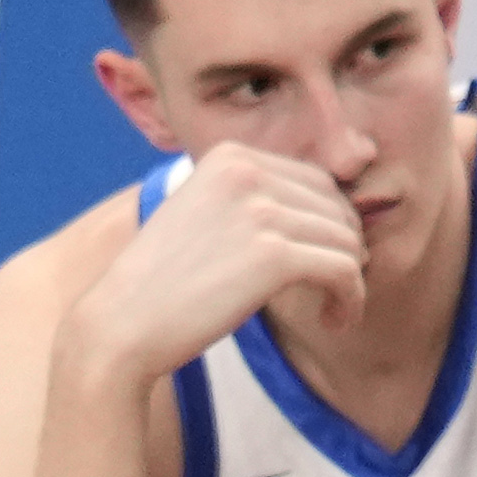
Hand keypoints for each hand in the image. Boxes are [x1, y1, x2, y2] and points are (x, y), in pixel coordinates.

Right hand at [64, 142, 368, 382]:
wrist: (124, 322)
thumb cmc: (167, 282)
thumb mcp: (208, 217)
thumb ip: (257, 202)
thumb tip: (336, 211)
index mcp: (231, 155)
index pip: (316, 180)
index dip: (331, 225)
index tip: (323, 263)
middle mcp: (246, 171)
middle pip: (338, 208)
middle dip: (345, 251)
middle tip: (333, 291)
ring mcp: (260, 210)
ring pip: (347, 241)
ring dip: (351, 281)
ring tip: (333, 310)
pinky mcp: (273, 255)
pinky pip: (345, 271)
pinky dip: (351, 300)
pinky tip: (335, 322)